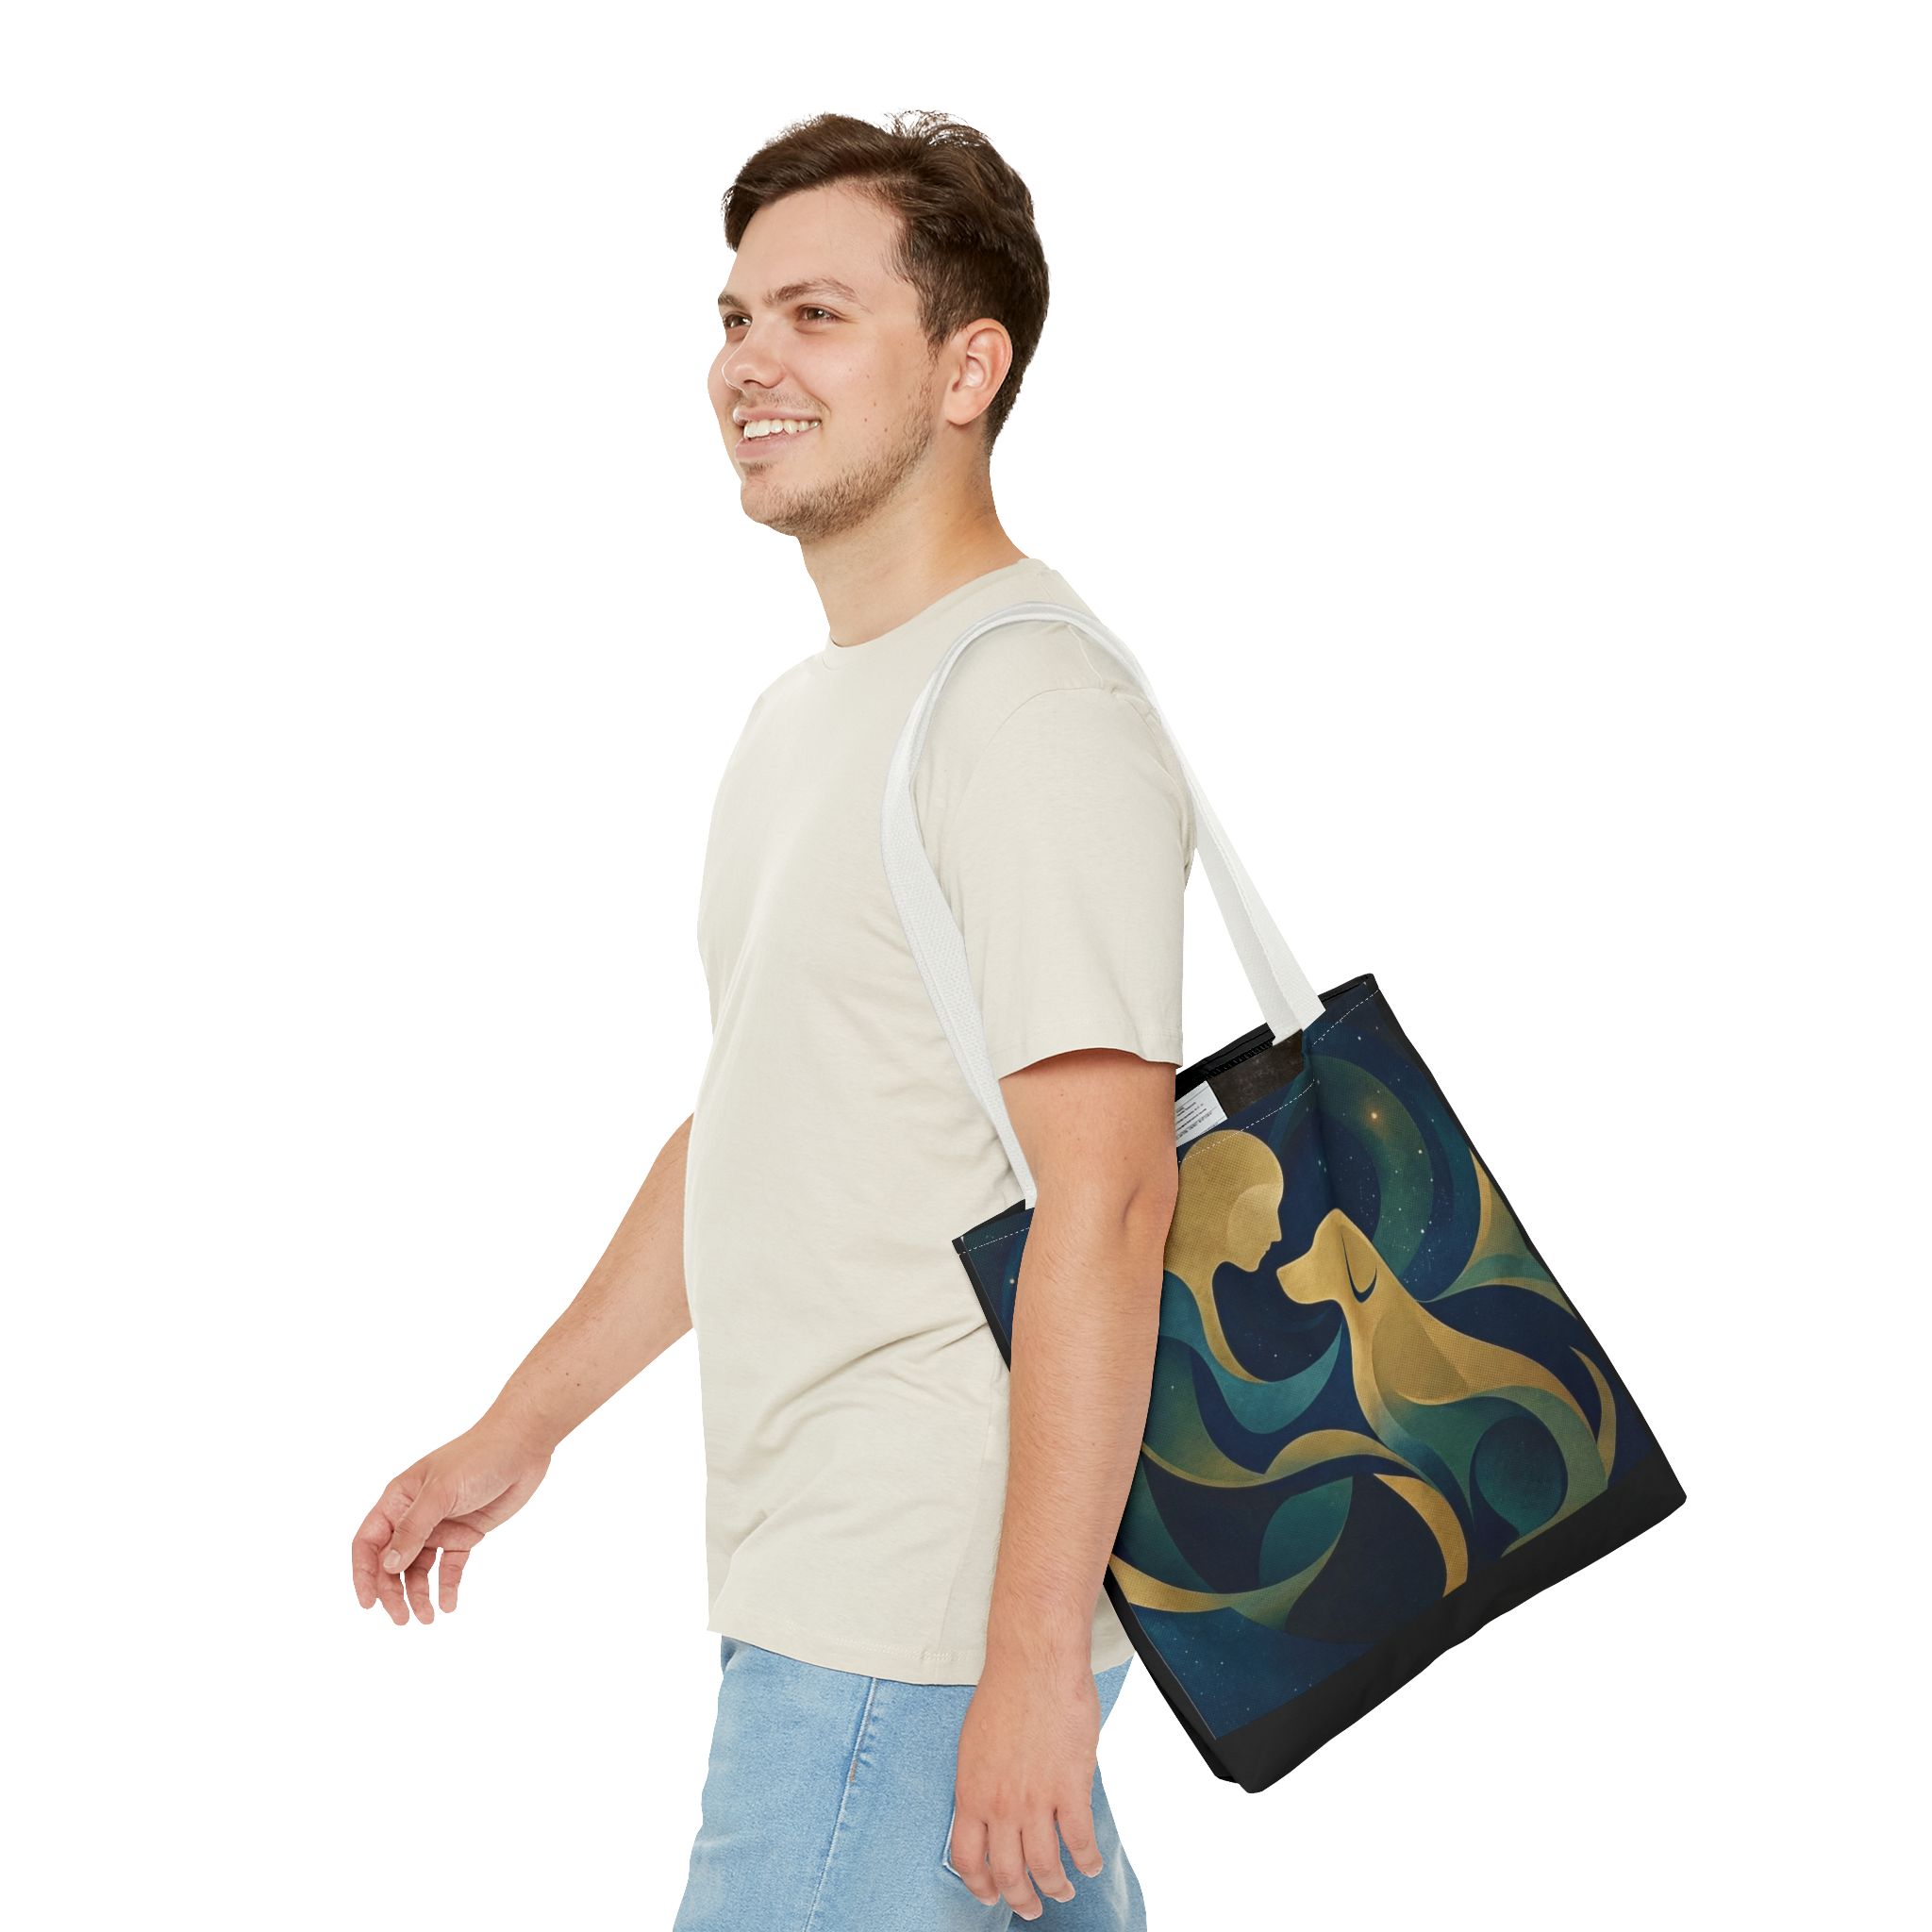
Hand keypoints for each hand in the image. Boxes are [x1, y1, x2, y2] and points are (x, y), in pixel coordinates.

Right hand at [350, 1413, 552, 1624]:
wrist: (523, 1445)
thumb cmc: (477, 1458)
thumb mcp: (441, 1492)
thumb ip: (413, 1529)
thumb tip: (387, 1566)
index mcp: (398, 1499)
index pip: (369, 1542)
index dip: (363, 1573)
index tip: (368, 1604)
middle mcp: (414, 1515)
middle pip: (392, 1562)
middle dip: (393, 1592)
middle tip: (403, 1619)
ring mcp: (440, 1526)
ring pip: (419, 1569)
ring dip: (419, 1594)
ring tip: (428, 1618)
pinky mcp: (465, 1534)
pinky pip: (450, 1567)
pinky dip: (447, 1586)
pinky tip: (449, 1604)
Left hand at [947, 1655, 1104, 1921]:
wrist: (1035, 1663)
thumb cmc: (1005, 1693)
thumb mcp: (974, 1745)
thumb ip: (982, 1784)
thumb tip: (991, 1812)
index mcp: (971, 1793)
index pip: (968, 1860)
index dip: (980, 1886)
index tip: (991, 1895)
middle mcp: (1000, 1805)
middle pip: (1008, 1873)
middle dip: (1021, 1899)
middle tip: (1031, 1907)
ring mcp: (1036, 1800)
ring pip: (1045, 1867)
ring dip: (1056, 1887)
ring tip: (1063, 1890)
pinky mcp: (1070, 1788)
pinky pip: (1080, 1841)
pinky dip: (1087, 1860)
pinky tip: (1090, 1865)